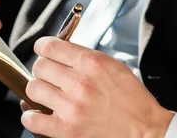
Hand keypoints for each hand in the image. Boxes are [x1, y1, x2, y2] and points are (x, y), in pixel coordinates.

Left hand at [21, 37, 174, 137]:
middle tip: (50, 76)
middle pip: (40, 66)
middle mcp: (79, 82)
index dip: (43, 46)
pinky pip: (31, 118)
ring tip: (48, 94)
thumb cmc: (133, 101)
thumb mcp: (115, 67)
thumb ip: (87, 58)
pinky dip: (32, 115)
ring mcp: (70, 107)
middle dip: (43, 69)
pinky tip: (41, 114)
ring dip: (39, 90)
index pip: (51, 46)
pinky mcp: (65, 130)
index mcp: (92, 63)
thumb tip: (63, 52)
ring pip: (33, 88)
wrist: (145, 132)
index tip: (42, 50)